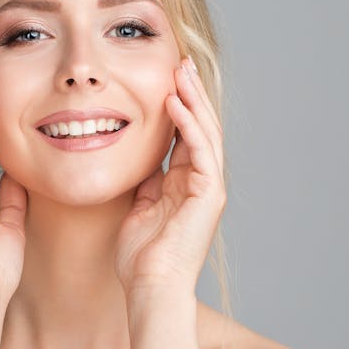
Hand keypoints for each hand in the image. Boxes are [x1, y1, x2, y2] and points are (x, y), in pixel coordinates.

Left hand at [114, 56, 225, 295]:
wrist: (150, 286)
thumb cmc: (140, 256)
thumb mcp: (139, 208)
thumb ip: (145, 183)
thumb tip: (140, 161)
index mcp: (184, 184)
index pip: (184, 135)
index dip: (177, 106)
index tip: (164, 78)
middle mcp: (201, 181)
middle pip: (199, 126)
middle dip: (190, 93)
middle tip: (178, 62)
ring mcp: (208, 187)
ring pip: (205, 132)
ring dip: (193, 99)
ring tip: (180, 70)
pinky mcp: (209, 194)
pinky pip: (201, 150)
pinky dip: (188, 124)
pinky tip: (175, 102)